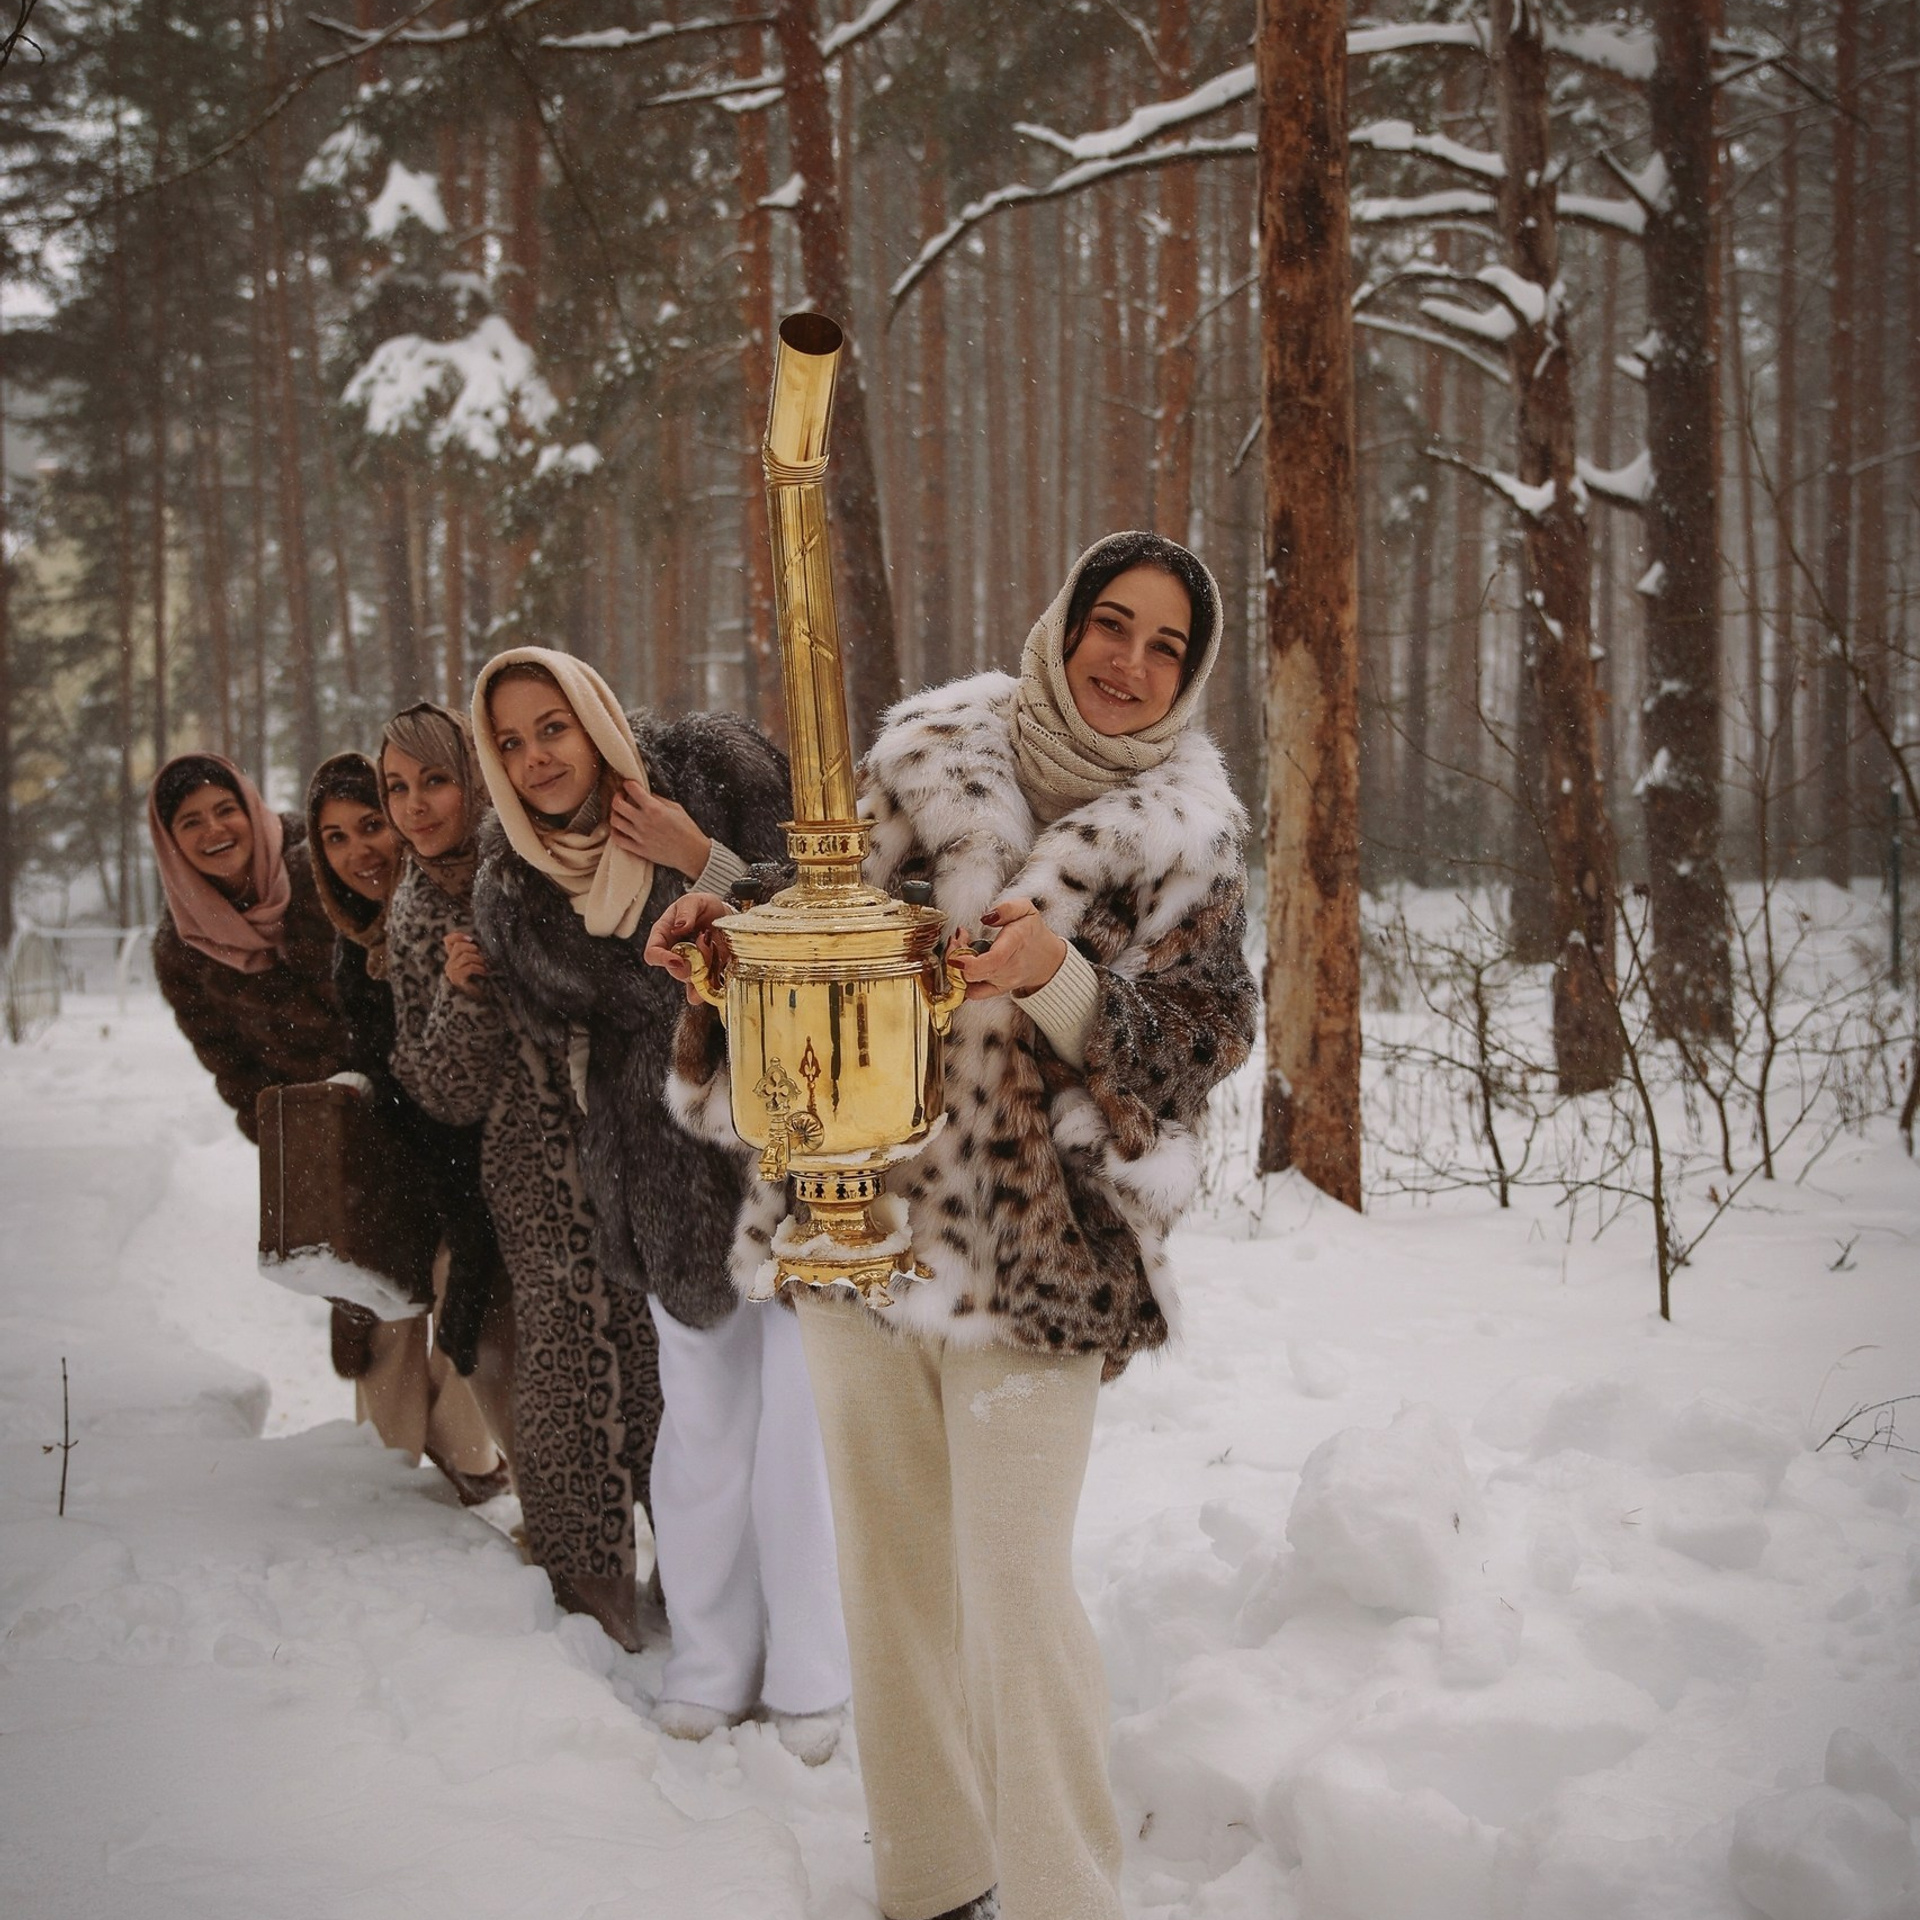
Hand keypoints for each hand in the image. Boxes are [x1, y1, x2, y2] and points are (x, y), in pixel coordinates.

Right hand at [444, 929, 487, 998]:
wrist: (476, 1002)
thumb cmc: (479, 982)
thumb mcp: (476, 964)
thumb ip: (474, 953)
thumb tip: (478, 942)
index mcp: (453, 958)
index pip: (448, 940)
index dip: (458, 936)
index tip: (471, 939)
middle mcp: (449, 964)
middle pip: (458, 947)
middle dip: (473, 949)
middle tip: (482, 958)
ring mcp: (452, 972)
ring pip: (464, 956)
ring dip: (479, 960)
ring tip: (485, 967)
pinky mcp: (457, 980)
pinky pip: (469, 967)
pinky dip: (479, 968)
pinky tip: (484, 973)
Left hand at [610, 780, 711, 879]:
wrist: (692, 853)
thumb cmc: (687, 830)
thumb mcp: (676, 808)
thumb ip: (659, 800)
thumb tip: (647, 795)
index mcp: (654, 808)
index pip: (632, 789)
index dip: (628, 784)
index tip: (628, 784)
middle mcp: (644, 821)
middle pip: (617, 804)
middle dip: (617, 797)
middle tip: (621, 797)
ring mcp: (639, 836)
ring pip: (615, 821)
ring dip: (615, 814)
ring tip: (619, 813)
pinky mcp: (639, 849)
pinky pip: (618, 840)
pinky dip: (615, 833)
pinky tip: (619, 829)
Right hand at [644, 891, 731, 1004]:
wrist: (724, 915)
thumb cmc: (704, 906)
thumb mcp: (695, 901)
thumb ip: (687, 911)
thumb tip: (679, 926)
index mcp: (664, 935)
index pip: (652, 953)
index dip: (662, 959)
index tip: (678, 959)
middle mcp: (674, 954)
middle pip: (675, 971)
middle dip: (692, 962)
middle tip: (707, 941)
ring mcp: (691, 966)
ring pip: (692, 982)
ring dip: (705, 972)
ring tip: (716, 951)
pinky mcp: (706, 974)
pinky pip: (704, 990)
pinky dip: (711, 990)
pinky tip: (718, 983)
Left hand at [948, 897, 1067, 1001]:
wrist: (1046, 960)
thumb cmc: (1033, 934)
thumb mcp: (1026, 909)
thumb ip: (1007, 908)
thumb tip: (986, 917)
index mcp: (1015, 944)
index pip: (992, 960)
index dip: (968, 961)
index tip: (954, 953)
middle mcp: (1008, 967)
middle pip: (973, 972)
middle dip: (955, 954)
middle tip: (958, 938)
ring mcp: (1002, 981)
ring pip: (970, 980)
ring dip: (957, 964)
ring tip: (961, 947)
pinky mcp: (996, 990)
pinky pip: (973, 992)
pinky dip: (961, 979)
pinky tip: (962, 965)